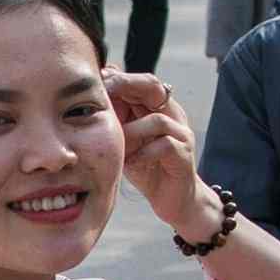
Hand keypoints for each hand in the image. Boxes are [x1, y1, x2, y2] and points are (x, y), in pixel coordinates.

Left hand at [108, 72, 213, 242]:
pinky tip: (131, 163)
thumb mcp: (125, 140)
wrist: (174, 200)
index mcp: (159, 107)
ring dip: (132, 132)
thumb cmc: (146, 167)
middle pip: (152, 88)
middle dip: (125, 88)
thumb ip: (116, 118)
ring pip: (157, 119)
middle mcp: (174, 115)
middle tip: (102, 99)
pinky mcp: (184, 155)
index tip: (95, 85)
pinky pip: (165, 145)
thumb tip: (96, 93)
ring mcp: (182, 134)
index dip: (118, 79)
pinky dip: (143, 153)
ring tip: (118, 146)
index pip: (140, 81)